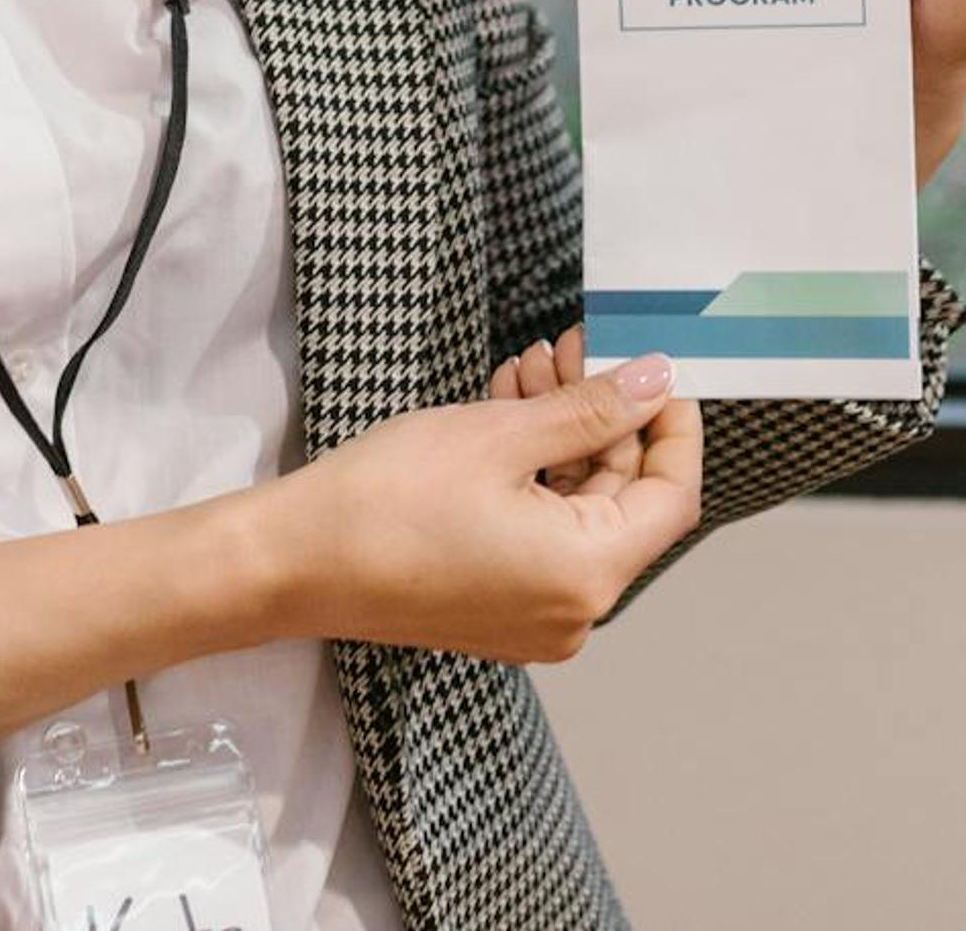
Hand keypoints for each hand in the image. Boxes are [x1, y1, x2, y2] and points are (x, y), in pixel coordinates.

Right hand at [263, 354, 702, 662]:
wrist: (291, 562)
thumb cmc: (384, 502)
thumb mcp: (500, 435)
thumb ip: (591, 409)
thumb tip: (654, 382)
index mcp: (587, 576)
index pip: (672, 495)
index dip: (673, 426)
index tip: (655, 370)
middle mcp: (573, 612)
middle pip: (623, 501)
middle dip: (603, 418)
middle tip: (568, 349)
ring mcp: (534, 617)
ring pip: (578, 510)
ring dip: (562, 436)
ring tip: (527, 367)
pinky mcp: (497, 608)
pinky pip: (542, 533)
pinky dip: (534, 473)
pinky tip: (508, 410)